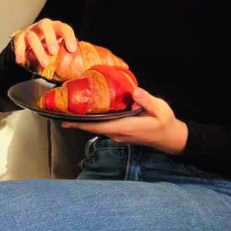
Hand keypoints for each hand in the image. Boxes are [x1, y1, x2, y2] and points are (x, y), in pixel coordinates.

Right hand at [12, 18, 76, 71]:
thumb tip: (79, 66)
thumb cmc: (50, 48)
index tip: (72, 49)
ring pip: (32, 36)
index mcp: (56, 27)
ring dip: (38, 50)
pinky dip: (20, 52)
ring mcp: (31, 30)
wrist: (30, 45)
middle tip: (54, 52)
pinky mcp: (20, 37)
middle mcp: (43, 26)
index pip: (64, 28)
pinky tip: (21, 61)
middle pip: (46, 25)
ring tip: (44, 63)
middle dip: (50, 38)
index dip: (68, 37)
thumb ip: (67, 54)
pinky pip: (19, 42)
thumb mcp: (60, 49)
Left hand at [62, 89, 188, 154]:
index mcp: (125, 127)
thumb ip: (147, 100)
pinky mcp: (120, 132)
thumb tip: (133, 92)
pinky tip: (88, 112)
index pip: (98, 126)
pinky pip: (102, 127)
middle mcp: (118, 133)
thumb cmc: (165, 123)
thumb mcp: (160, 108)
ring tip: (69, 110)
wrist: (170, 138)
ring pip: (96, 128)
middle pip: (92, 128)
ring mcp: (118, 135)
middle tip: (59, 112)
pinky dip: (92, 121)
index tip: (64, 121)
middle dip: (76, 122)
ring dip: (83, 122)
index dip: (81, 124)